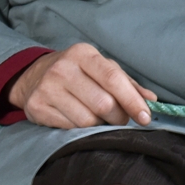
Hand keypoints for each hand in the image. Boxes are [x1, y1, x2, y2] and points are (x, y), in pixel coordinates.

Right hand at [8, 42, 157, 128]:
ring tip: (98, 117)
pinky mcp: (36, 107)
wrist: (32, 77)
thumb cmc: (77, 73)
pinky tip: (78, 119)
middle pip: (103, 104)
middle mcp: (63, 68)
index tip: (145, 117)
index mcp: (83, 54)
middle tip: (120, 119)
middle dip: (118, 117)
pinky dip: (80, 130)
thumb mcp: (101, 69)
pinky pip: (69, 128)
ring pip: (87, 120)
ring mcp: (47, 88)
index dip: (132, 101)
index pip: (113, 79)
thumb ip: (127, 83)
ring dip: (99, 125)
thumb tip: (151, 99)